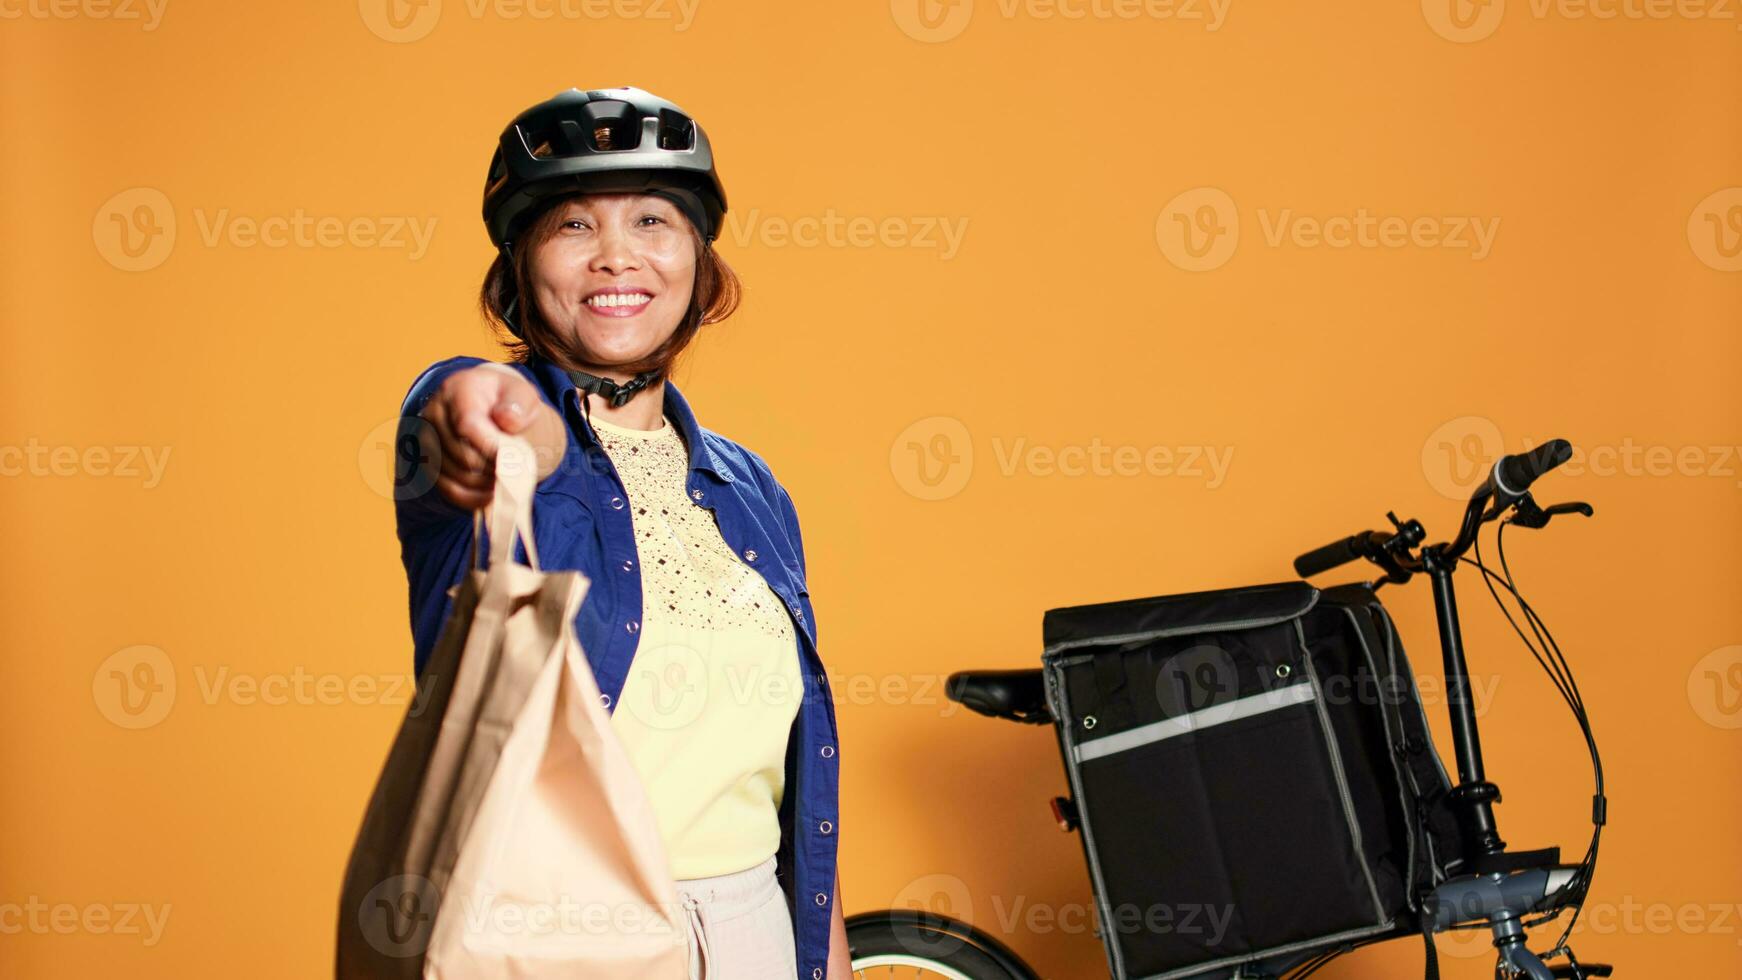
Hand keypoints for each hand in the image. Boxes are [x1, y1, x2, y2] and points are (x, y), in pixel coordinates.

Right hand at [418, 364, 567, 509]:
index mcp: (457, 390)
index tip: (513, 458)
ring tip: (506, 478)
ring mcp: (426, 440)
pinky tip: (491, 493)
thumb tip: (507, 420)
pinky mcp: (428, 463)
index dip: (491, 447)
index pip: (467, 425)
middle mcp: (433, 413)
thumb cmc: (507, 402)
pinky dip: (472, 497)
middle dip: (492, 467)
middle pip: (461, 454)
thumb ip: (519, 402)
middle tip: (515, 470)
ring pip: (455, 475)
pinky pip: (448, 489)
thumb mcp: (521, 393)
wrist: (488, 407)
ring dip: (485, 483)